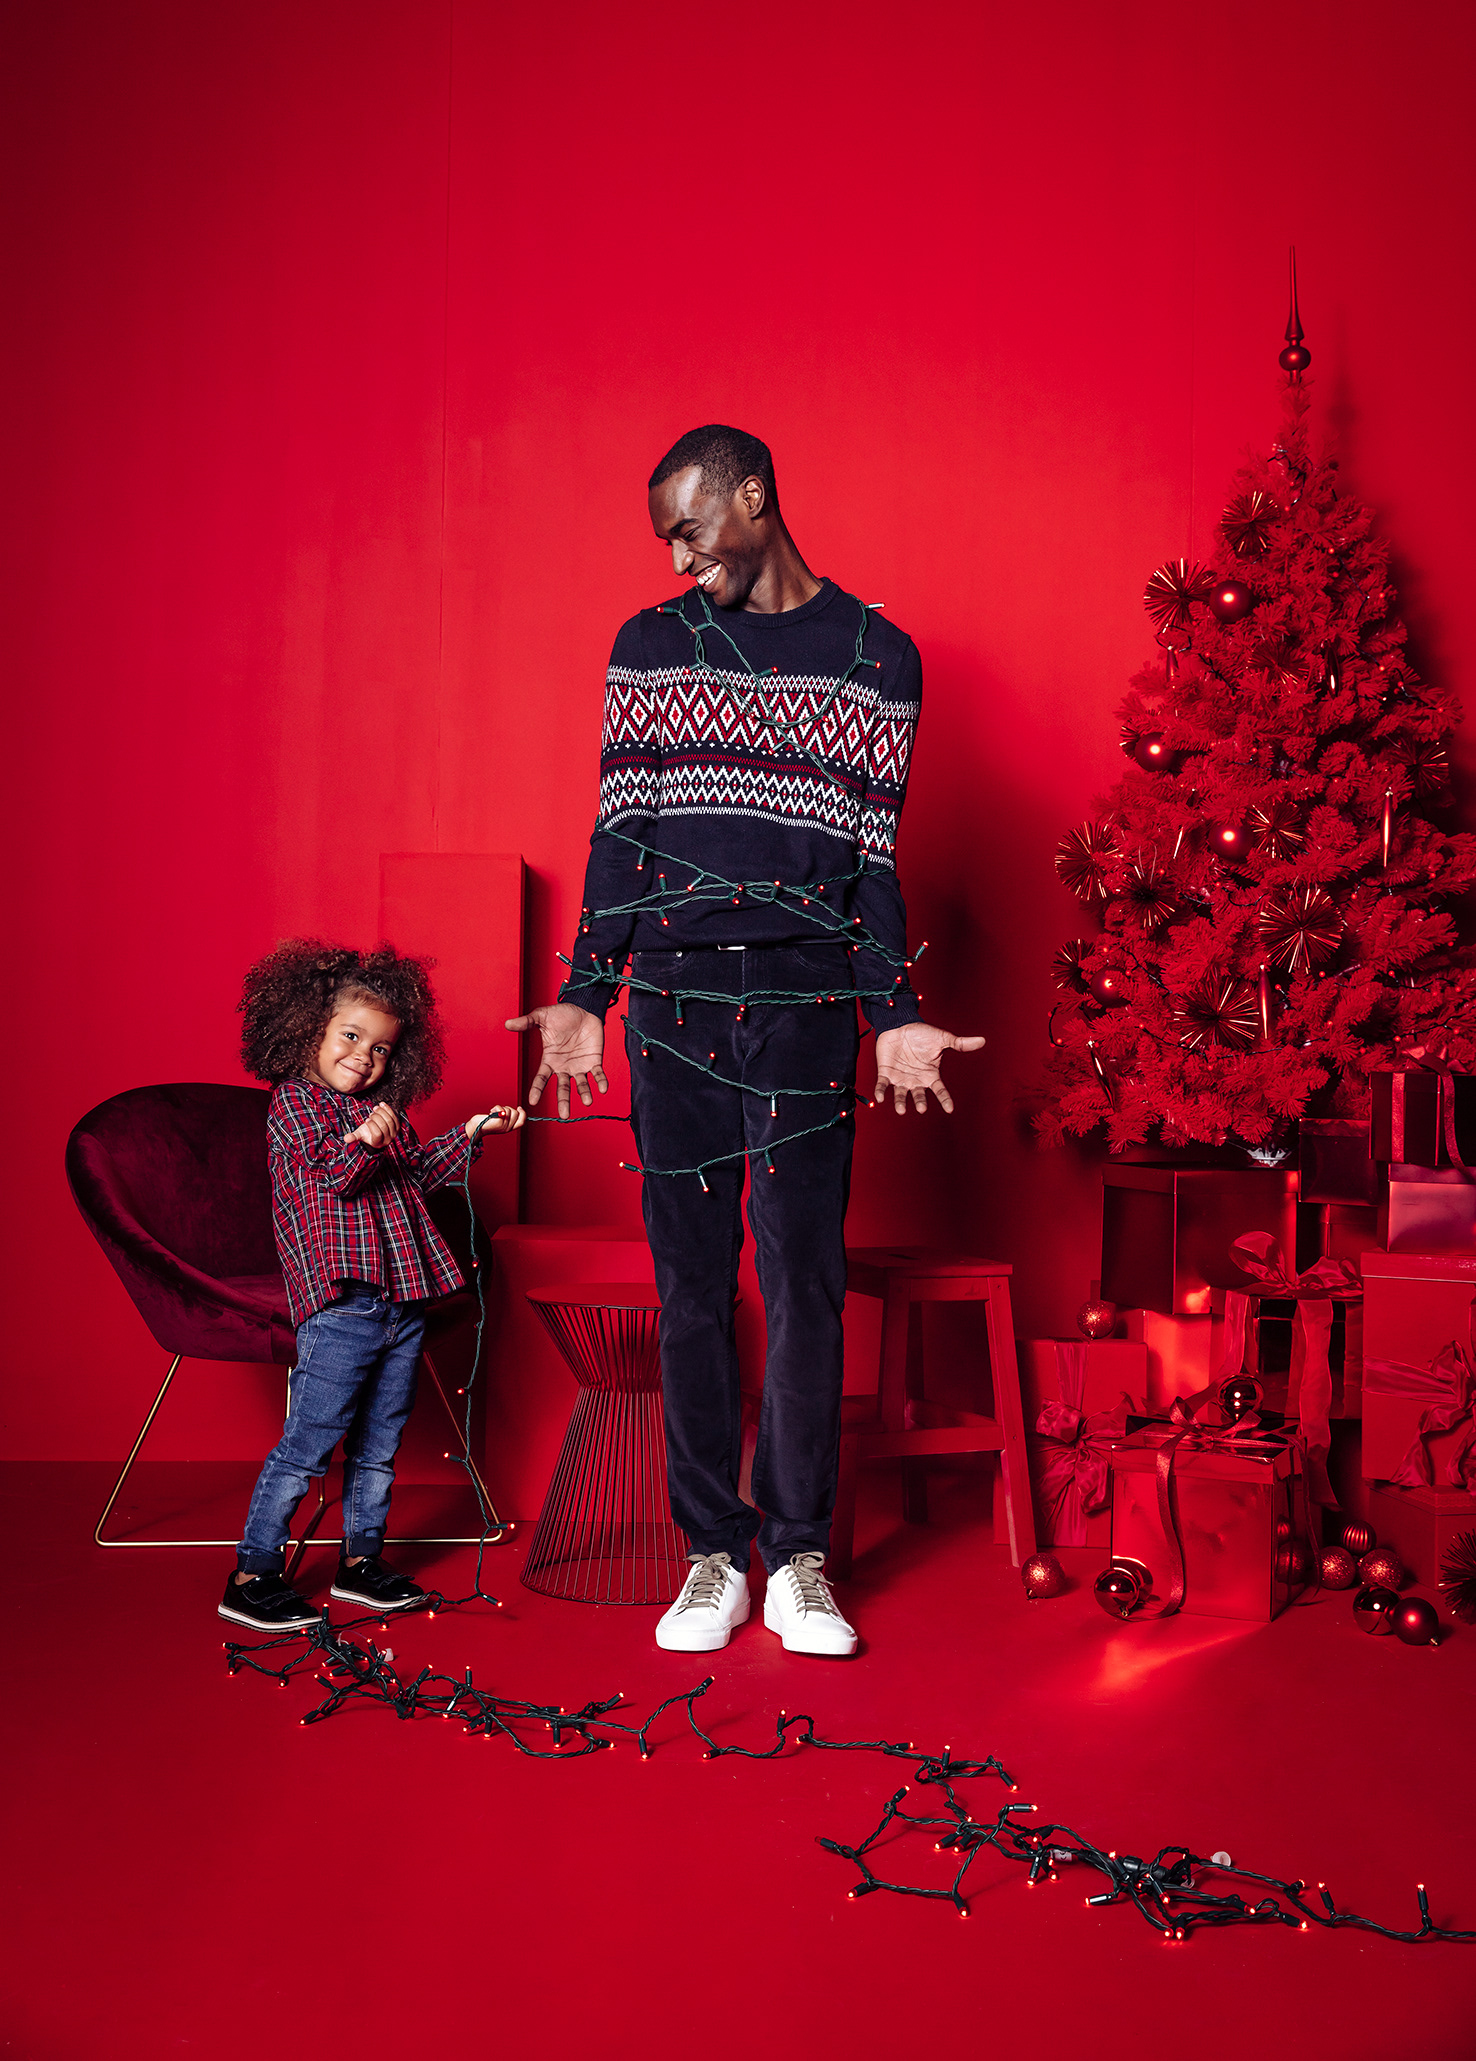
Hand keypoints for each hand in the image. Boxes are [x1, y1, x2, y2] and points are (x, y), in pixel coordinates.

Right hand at [347, 1102, 398, 1148]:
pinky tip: (382, 1104)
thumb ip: (353, 1136)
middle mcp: (388, 1140)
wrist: (377, 1131)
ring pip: (390, 1121)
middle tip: (371, 1113)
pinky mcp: (397, 1126)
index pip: (377, 1134)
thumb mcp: (360, 1134)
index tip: (367, 1120)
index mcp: (378, 1143)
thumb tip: (345, 1139)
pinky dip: (388, 1109)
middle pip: (384, 1126)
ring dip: (382, 1112)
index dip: (372, 1126)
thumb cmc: (367, 1133)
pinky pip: (394, 1117)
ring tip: (375, 1108)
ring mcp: (394, 1133)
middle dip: (377, 1117)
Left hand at [465, 1106, 526, 1138]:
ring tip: (493, 1112)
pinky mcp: (499, 1123)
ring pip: (509, 1110)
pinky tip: (491, 1112)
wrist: (476, 1127)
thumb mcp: (500, 1121)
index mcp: (509, 1128)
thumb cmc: (486, 1122)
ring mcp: (503, 1126)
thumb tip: (516, 1109)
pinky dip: (496, 1107)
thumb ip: (507, 1117)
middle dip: (508, 1108)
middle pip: (516, 1113)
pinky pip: (502, 1110)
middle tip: (499, 1111)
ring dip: (501, 1108)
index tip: (519, 1107)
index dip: (523, 1114)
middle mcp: (507, 1128)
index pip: (521, 1122)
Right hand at [504, 1003, 607, 1118]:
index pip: (541, 1078)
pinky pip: (598, 1075)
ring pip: (581, 1084)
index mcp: (550, 1061)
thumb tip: (508, 1024)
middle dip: (564, 1101)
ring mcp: (579, 1066)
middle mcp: (564, 1068)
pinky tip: (603, 1089)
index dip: (537, 1090)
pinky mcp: (594, 1061)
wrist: (582, 1008)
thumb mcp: (542, 1017)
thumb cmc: (561, 1014)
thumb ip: (527, 1022)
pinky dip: (601, 1082)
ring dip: (584, 1093)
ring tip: (587, 1101)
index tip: (533, 1101)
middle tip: (564, 1115)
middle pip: (563, 1088)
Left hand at [873, 1022, 984, 1114]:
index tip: (949, 1108)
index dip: (944, 1099)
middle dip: (919, 1102)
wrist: (900, 1024)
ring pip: (900, 1094)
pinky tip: (880, 1097)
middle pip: (918, 1095)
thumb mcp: (943, 1039)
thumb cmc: (922, 1033)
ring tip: (901, 1109)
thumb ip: (960, 1043)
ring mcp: (900, 1078)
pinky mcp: (885, 1072)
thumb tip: (982, 1040)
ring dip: (900, 1102)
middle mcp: (915, 1080)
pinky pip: (882, 1085)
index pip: (939, 1090)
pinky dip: (881, 1091)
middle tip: (921, 1108)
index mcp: (930, 1075)